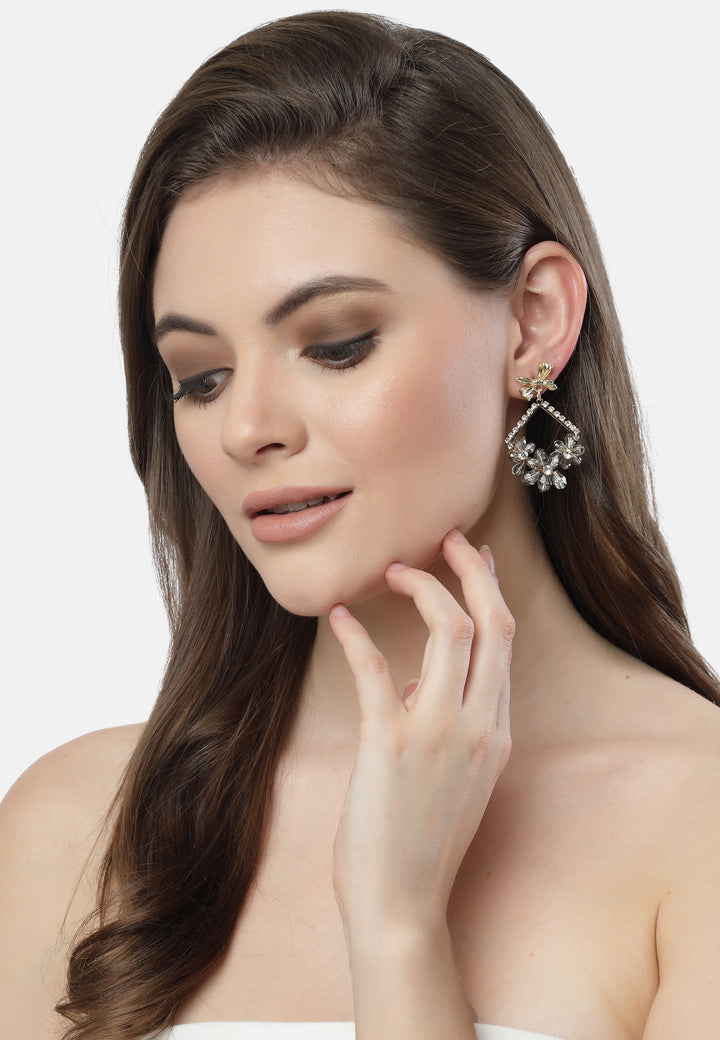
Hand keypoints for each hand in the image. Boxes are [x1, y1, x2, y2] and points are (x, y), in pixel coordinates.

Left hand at [328, 530, 513, 946]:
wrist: (403, 906)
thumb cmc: (421, 843)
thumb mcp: (455, 779)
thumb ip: (447, 725)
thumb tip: (414, 681)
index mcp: (497, 731)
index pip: (505, 643)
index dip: (489, 591)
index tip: (474, 561)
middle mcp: (479, 725)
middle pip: (492, 623)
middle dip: (473, 570)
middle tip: (448, 539)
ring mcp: (438, 732)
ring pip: (451, 630)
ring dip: (422, 588)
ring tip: (392, 570)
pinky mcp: (390, 743)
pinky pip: (375, 667)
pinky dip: (355, 633)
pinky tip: (337, 616)